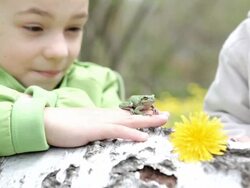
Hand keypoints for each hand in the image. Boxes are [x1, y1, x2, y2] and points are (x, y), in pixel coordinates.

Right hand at [44, 107, 168, 146]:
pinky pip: (116, 131)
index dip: (140, 113)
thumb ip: (96, 125)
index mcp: (103, 115)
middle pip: (131, 114)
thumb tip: (105, 128)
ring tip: (163, 119)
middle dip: (149, 115)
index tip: (153, 113)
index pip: (125, 113)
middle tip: (166, 114)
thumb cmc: (65, 125)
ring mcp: (101, 121)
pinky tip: (144, 137)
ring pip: (129, 120)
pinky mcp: (95, 129)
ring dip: (147, 120)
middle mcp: (105, 115)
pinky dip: (131, 133)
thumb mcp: (85, 124)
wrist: (48, 121)